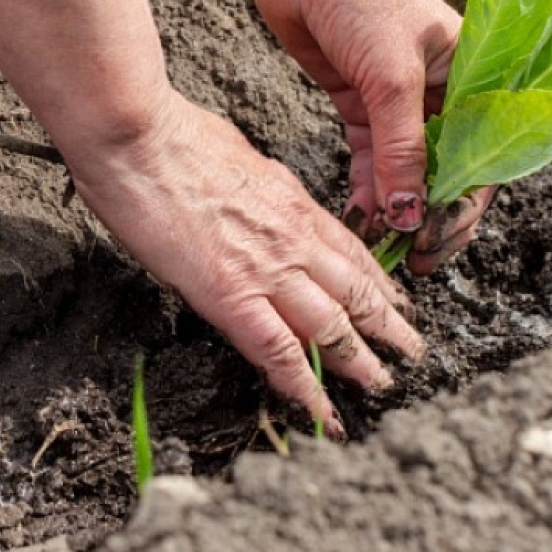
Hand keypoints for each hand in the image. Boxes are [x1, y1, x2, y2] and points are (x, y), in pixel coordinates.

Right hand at [62, 88, 422, 435]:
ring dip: (362, 362)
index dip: (380, 282)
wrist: (139, 138)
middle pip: (356, 290)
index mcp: (293, 203)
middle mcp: (294, 237)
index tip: (398, 302)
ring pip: (333, 324)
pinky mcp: (232, 295)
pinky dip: (306, 388)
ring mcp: (269, 268)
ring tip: (384, 387)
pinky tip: (324, 414)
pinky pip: (281, 351)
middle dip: (390, 326)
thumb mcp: (242, 157)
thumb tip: (263, 193)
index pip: (352, 251)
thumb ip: (263, 186)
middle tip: (412, 352)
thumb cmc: (174, 138)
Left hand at [245, 0, 489, 273]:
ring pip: (407, 171)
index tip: (439, 241)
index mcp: (473, 77)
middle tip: (414, 258)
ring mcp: (399, 101)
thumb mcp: (392, 76)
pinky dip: (366, 189)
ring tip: (382, 245)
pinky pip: (371, 159)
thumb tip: (411, 215)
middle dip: (432, 217)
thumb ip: (402, 149)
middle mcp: (443, 93)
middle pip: (448, 171)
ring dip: (396, 209)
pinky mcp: (360, 103)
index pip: (485, 156)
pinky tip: (358, 216)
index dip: (465, 205)